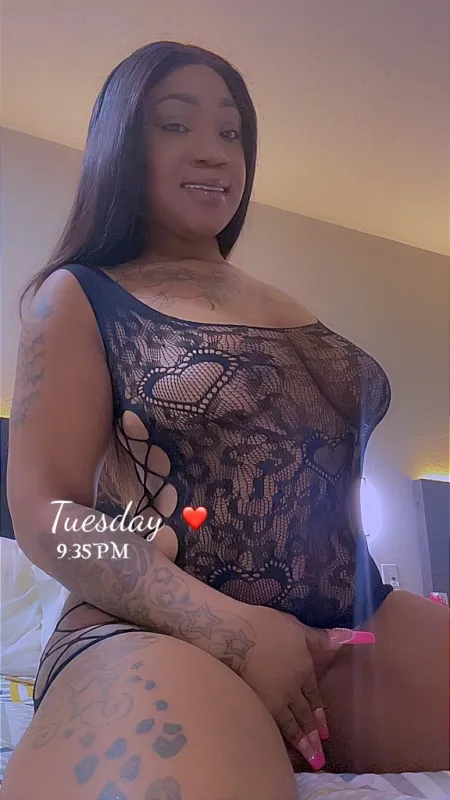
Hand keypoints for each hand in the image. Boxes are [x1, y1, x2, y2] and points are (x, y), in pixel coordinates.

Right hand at [240, 606, 371, 770]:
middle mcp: (292, 689)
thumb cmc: (266, 625)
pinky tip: (280, 746)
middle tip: (320, 753)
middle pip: (304, 714)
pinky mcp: (255, 703)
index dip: (319, 712)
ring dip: (302, 742)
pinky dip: (279, 738)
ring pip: (290, 724)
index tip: (324, 730)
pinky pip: (271, 724)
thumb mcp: (297, 627)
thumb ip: (321, 637)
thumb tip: (349, 637)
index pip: (314, 695)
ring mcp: (273, 699)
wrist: (235, 636)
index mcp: (303, 669)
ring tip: (310, 758)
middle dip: (313, 734)